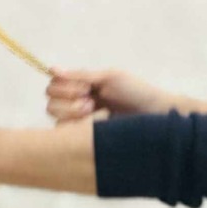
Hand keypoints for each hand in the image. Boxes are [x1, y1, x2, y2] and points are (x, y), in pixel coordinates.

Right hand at [46, 68, 199, 122]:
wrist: (156, 114)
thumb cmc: (136, 92)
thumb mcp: (109, 78)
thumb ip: (80, 75)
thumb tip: (51, 69)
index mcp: (81, 88)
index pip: (53, 86)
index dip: (64, 88)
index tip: (86, 89)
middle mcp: (77, 105)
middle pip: (50, 104)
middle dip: (68, 102)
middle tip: (91, 102)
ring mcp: (81, 123)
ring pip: (56, 120)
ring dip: (73, 114)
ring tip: (98, 113)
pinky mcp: (87, 138)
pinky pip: (68, 134)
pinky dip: (80, 126)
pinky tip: (100, 123)